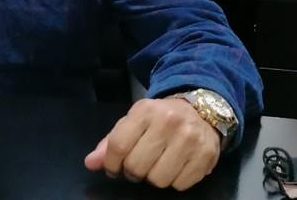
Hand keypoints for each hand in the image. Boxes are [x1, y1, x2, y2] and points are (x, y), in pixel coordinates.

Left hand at [83, 98, 219, 190]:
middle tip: (139, 165)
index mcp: (145, 111)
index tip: (113, 167)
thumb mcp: (133, 122)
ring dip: (154, 178)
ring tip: (157, 165)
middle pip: (137, 166)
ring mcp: (190, 139)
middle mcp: (169, 122)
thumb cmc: (160, 119)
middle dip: (133, 172)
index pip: (118, 146)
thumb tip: (90, 163)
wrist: (201, 111)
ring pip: (158, 180)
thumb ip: (110, 143)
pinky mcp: (206, 155)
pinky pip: (180, 185)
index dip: (111, 164)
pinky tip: (176, 166)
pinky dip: (174, 181)